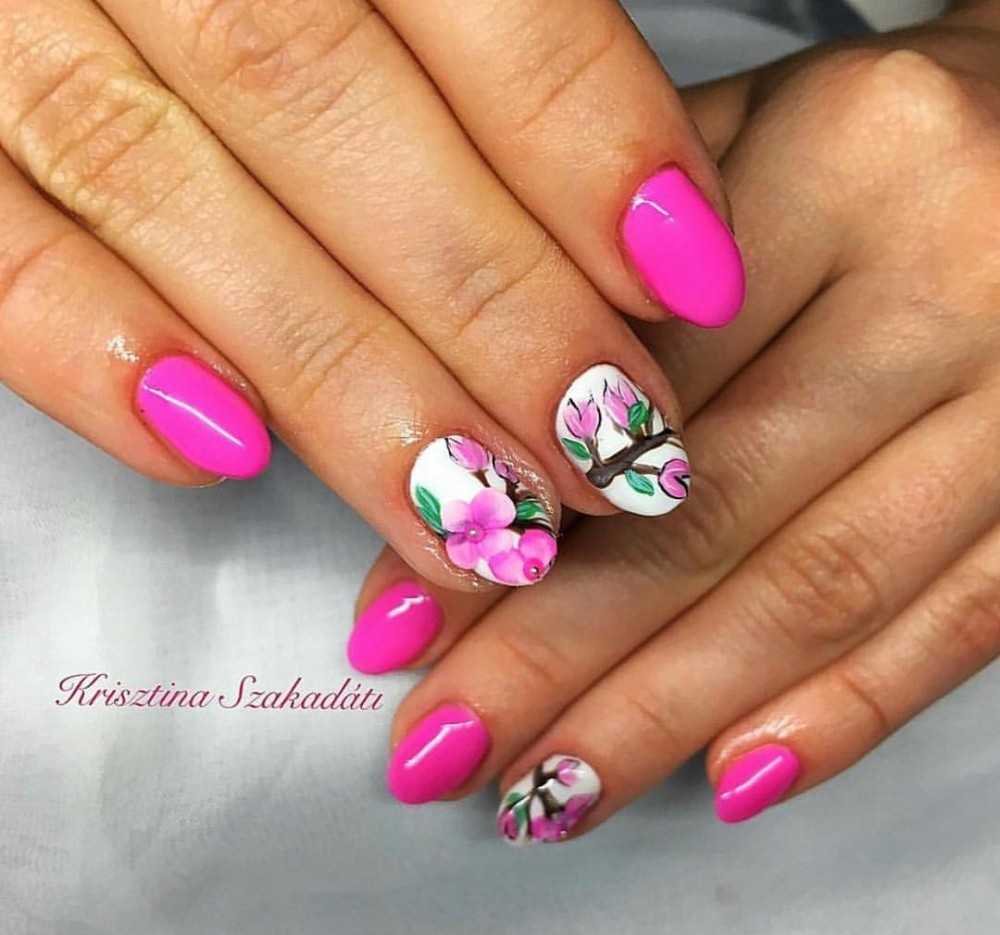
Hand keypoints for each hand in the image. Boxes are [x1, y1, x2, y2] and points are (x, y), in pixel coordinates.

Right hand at [0, 0, 743, 589]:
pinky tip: (224, 460)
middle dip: (488, 307)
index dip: (581, 136)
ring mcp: (4, 19)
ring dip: (343, 384)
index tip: (686, 279)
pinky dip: (98, 355)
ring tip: (475, 513)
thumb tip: (647, 219)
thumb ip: (496, 43)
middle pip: (324, 107)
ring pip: (172, 194)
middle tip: (607, 453)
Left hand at [351, 5, 999, 832]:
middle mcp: (948, 276)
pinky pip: (966, 623)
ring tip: (550, 795)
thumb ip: (602, 289)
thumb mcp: (735, 151)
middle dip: (555, 658)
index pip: (627, 381)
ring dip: (666, 715)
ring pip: (819, 590)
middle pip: (709, 509)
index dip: (504, 522)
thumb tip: (467, 485)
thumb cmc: (872, 150)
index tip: (398, 628)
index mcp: (839, 159)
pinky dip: (844, 713)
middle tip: (446, 749)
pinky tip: (732, 780)